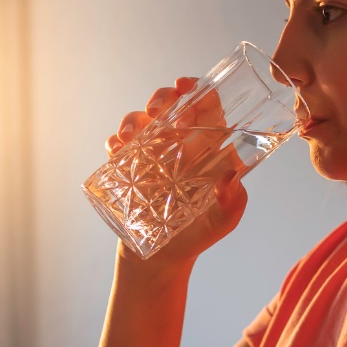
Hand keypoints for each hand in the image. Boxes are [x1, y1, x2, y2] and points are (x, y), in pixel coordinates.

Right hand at [106, 78, 248, 267]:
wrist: (160, 259)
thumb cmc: (197, 235)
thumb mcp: (223, 221)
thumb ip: (232, 201)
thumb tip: (232, 178)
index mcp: (207, 147)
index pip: (206, 105)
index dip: (197, 90)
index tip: (184, 87)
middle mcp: (179, 144)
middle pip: (170, 103)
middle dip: (161, 98)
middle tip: (157, 112)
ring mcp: (151, 153)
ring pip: (139, 118)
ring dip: (133, 119)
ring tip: (130, 137)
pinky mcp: (128, 167)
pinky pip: (117, 144)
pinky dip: (114, 141)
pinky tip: (117, 150)